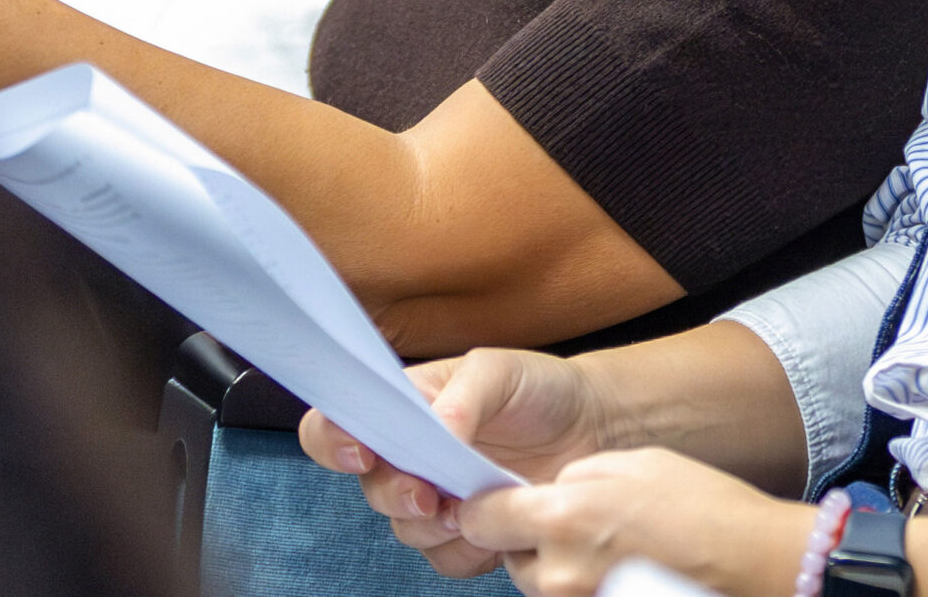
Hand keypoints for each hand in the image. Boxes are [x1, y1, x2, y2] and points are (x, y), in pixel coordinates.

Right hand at [301, 349, 612, 577]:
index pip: (335, 425)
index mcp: (404, 408)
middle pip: (370, 488)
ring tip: (470, 507)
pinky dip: (466, 550)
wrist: (595, 425)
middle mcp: (411, 457)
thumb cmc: (540, 387)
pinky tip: (495, 529)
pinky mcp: (471, 532)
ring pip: (406, 531)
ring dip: (432, 527)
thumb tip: (435, 430)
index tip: (361, 452)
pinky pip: (447, 559)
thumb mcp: (500, 370)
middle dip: (394, 494)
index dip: (332, 442)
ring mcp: (439, 498)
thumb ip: (462, 396)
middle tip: (427, 493)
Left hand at [455, 448, 808, 596]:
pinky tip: (621, 567)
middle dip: (531, 538)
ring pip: (537, 582)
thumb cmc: (704, 510)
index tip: (498, 500)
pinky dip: (582, 584)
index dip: (486, 505)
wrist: (755, 564)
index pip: (478, 517)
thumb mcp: (632, 464)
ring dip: (557, 564)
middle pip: (509, 554)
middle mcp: (558, 573)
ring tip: (610, 546)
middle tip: (579, 522)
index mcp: (562, 518)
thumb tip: (545, 491)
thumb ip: (574, 478)